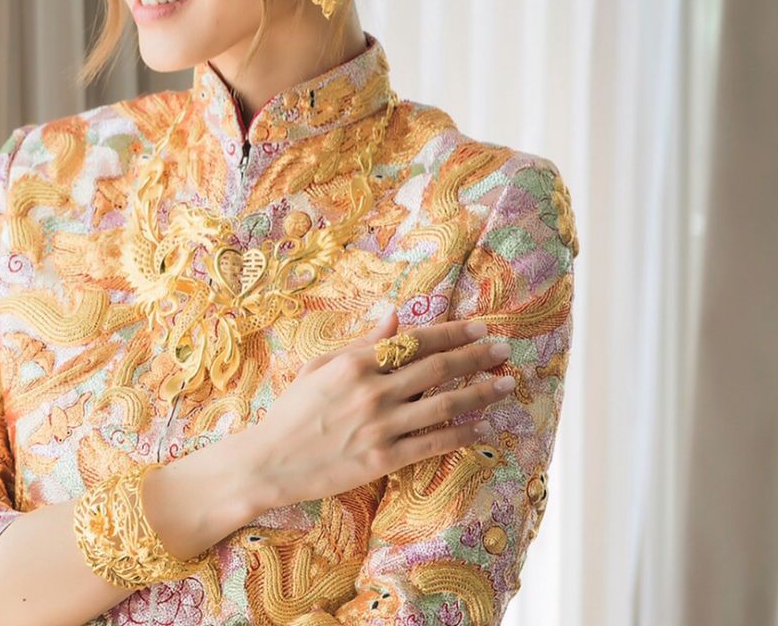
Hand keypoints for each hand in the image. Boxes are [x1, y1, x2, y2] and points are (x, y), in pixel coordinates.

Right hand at [249, 307, 514, 507]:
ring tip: (506, 384)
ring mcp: (380, 426)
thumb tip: (396, 315)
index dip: (453, 333)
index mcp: (357, 362)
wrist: (270, 461)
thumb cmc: (293, 410)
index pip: (416, 341)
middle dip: (476, 356)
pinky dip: (461, 434)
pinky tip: (482, 427)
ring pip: (444, 404)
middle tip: (504, 349)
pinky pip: (433, 443)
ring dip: (480, 392)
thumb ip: (363, 342)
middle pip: (438, 368)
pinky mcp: (384, 459)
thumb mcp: (321, 366)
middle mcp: (373, 390)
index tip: (480, 328)